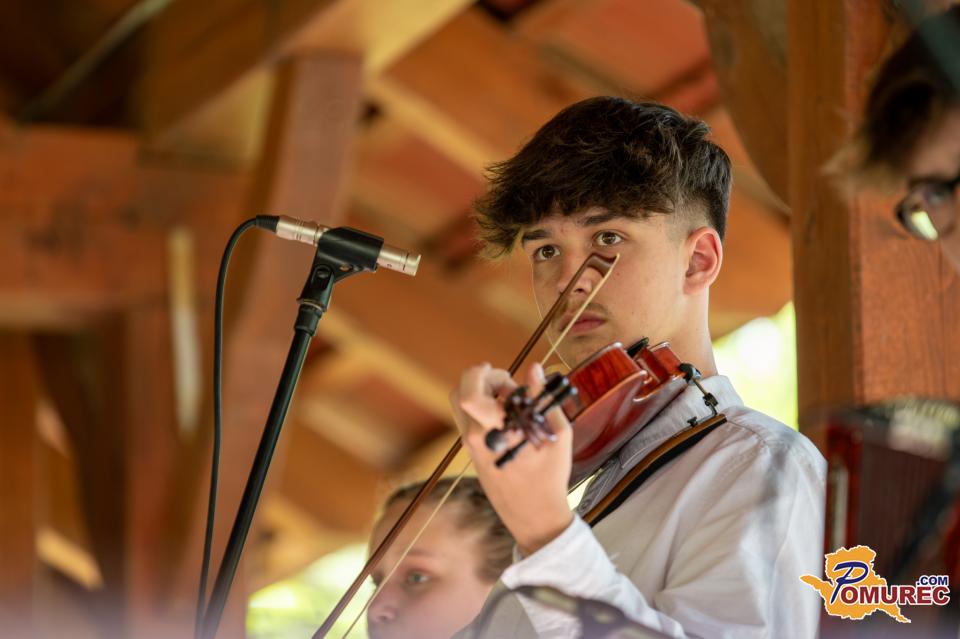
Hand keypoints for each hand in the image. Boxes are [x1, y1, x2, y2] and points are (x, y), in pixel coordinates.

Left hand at [450, 361, 573, 555]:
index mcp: (495, 432)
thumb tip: (535, 368)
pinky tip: (508, 420)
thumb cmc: (550, 477)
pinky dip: (483, 410)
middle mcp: (475, 438)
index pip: (468, 394)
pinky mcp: (471, 454)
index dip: (481, 374)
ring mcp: (470, 447)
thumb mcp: (557, 435)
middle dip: (482, 379)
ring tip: (512, 404)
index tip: (503, 374)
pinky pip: (468, 421)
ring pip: (461, 406)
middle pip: (459, 392)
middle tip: (509, 387)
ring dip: (482, 394)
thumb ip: (543, 397)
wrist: (534, 516)